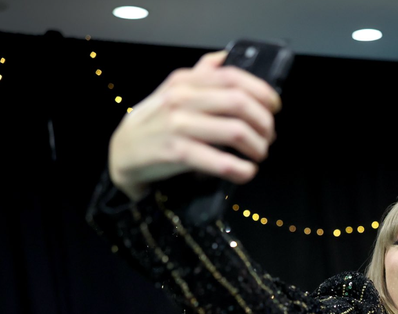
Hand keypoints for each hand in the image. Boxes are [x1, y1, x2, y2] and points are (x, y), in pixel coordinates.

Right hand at [108, 51, 281, 200]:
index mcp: (186, 81)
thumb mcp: (174, 91)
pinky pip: (220, 162)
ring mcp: (179, 126)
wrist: (123, 151)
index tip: (274, 107)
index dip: (262, 92)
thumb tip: (224, 57)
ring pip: (235, 131)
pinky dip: (241, 170)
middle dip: (264, 122)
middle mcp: (182, 99)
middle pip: (240, 103)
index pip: (233, 77)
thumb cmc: (157, 121)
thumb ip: (201, 75)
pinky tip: (246, 172)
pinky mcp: (177, 153)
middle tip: (268, 136)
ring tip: (259, 154)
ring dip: (258, 147)